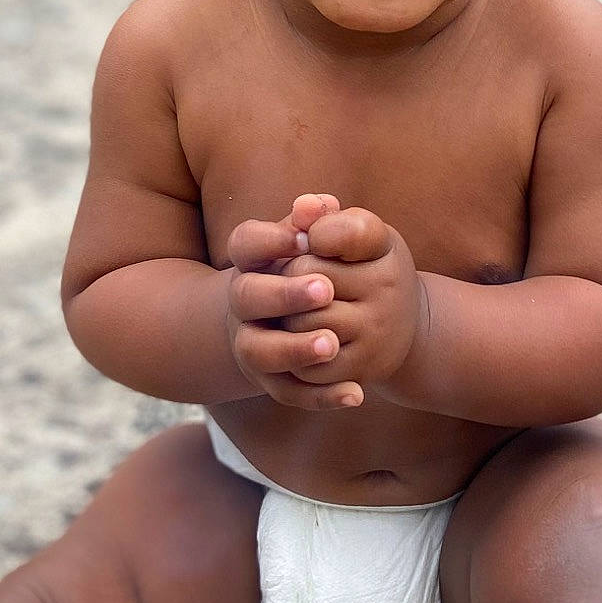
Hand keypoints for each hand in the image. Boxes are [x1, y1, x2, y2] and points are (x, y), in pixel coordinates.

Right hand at [224, 197, 362, 410]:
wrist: (307, 317)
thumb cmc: (316, 266)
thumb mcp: (321, 240)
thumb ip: (321, 221)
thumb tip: (318, 205)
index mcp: (253, 262)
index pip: (245, 244)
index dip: (270, 240)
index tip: (304, 239)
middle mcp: (245, 304)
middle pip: (247, 297)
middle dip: (283, 294)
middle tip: (324, 289)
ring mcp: (254, 344)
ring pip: (260, 352)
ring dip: (294, 349)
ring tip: (331, 344)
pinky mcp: (273, 380)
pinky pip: (291, 393)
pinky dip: (321, 397)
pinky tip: (356, 393)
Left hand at [283, 195, 423, 404]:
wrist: (400, 330)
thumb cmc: (365, 271)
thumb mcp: (356, 237)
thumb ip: (324, 217)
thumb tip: (302, 207)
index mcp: (384, 247)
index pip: (341, 231)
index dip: (315, 233)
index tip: (310, 239)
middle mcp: (388, 289)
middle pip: (306, 274)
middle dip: (288, 276)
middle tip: (292, 279)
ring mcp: (376, 332)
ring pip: (301, 322)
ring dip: (286, 318)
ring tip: (293, 313)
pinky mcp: (362, 369)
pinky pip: (307, 367)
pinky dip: (294, 356)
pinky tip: (299, 344)